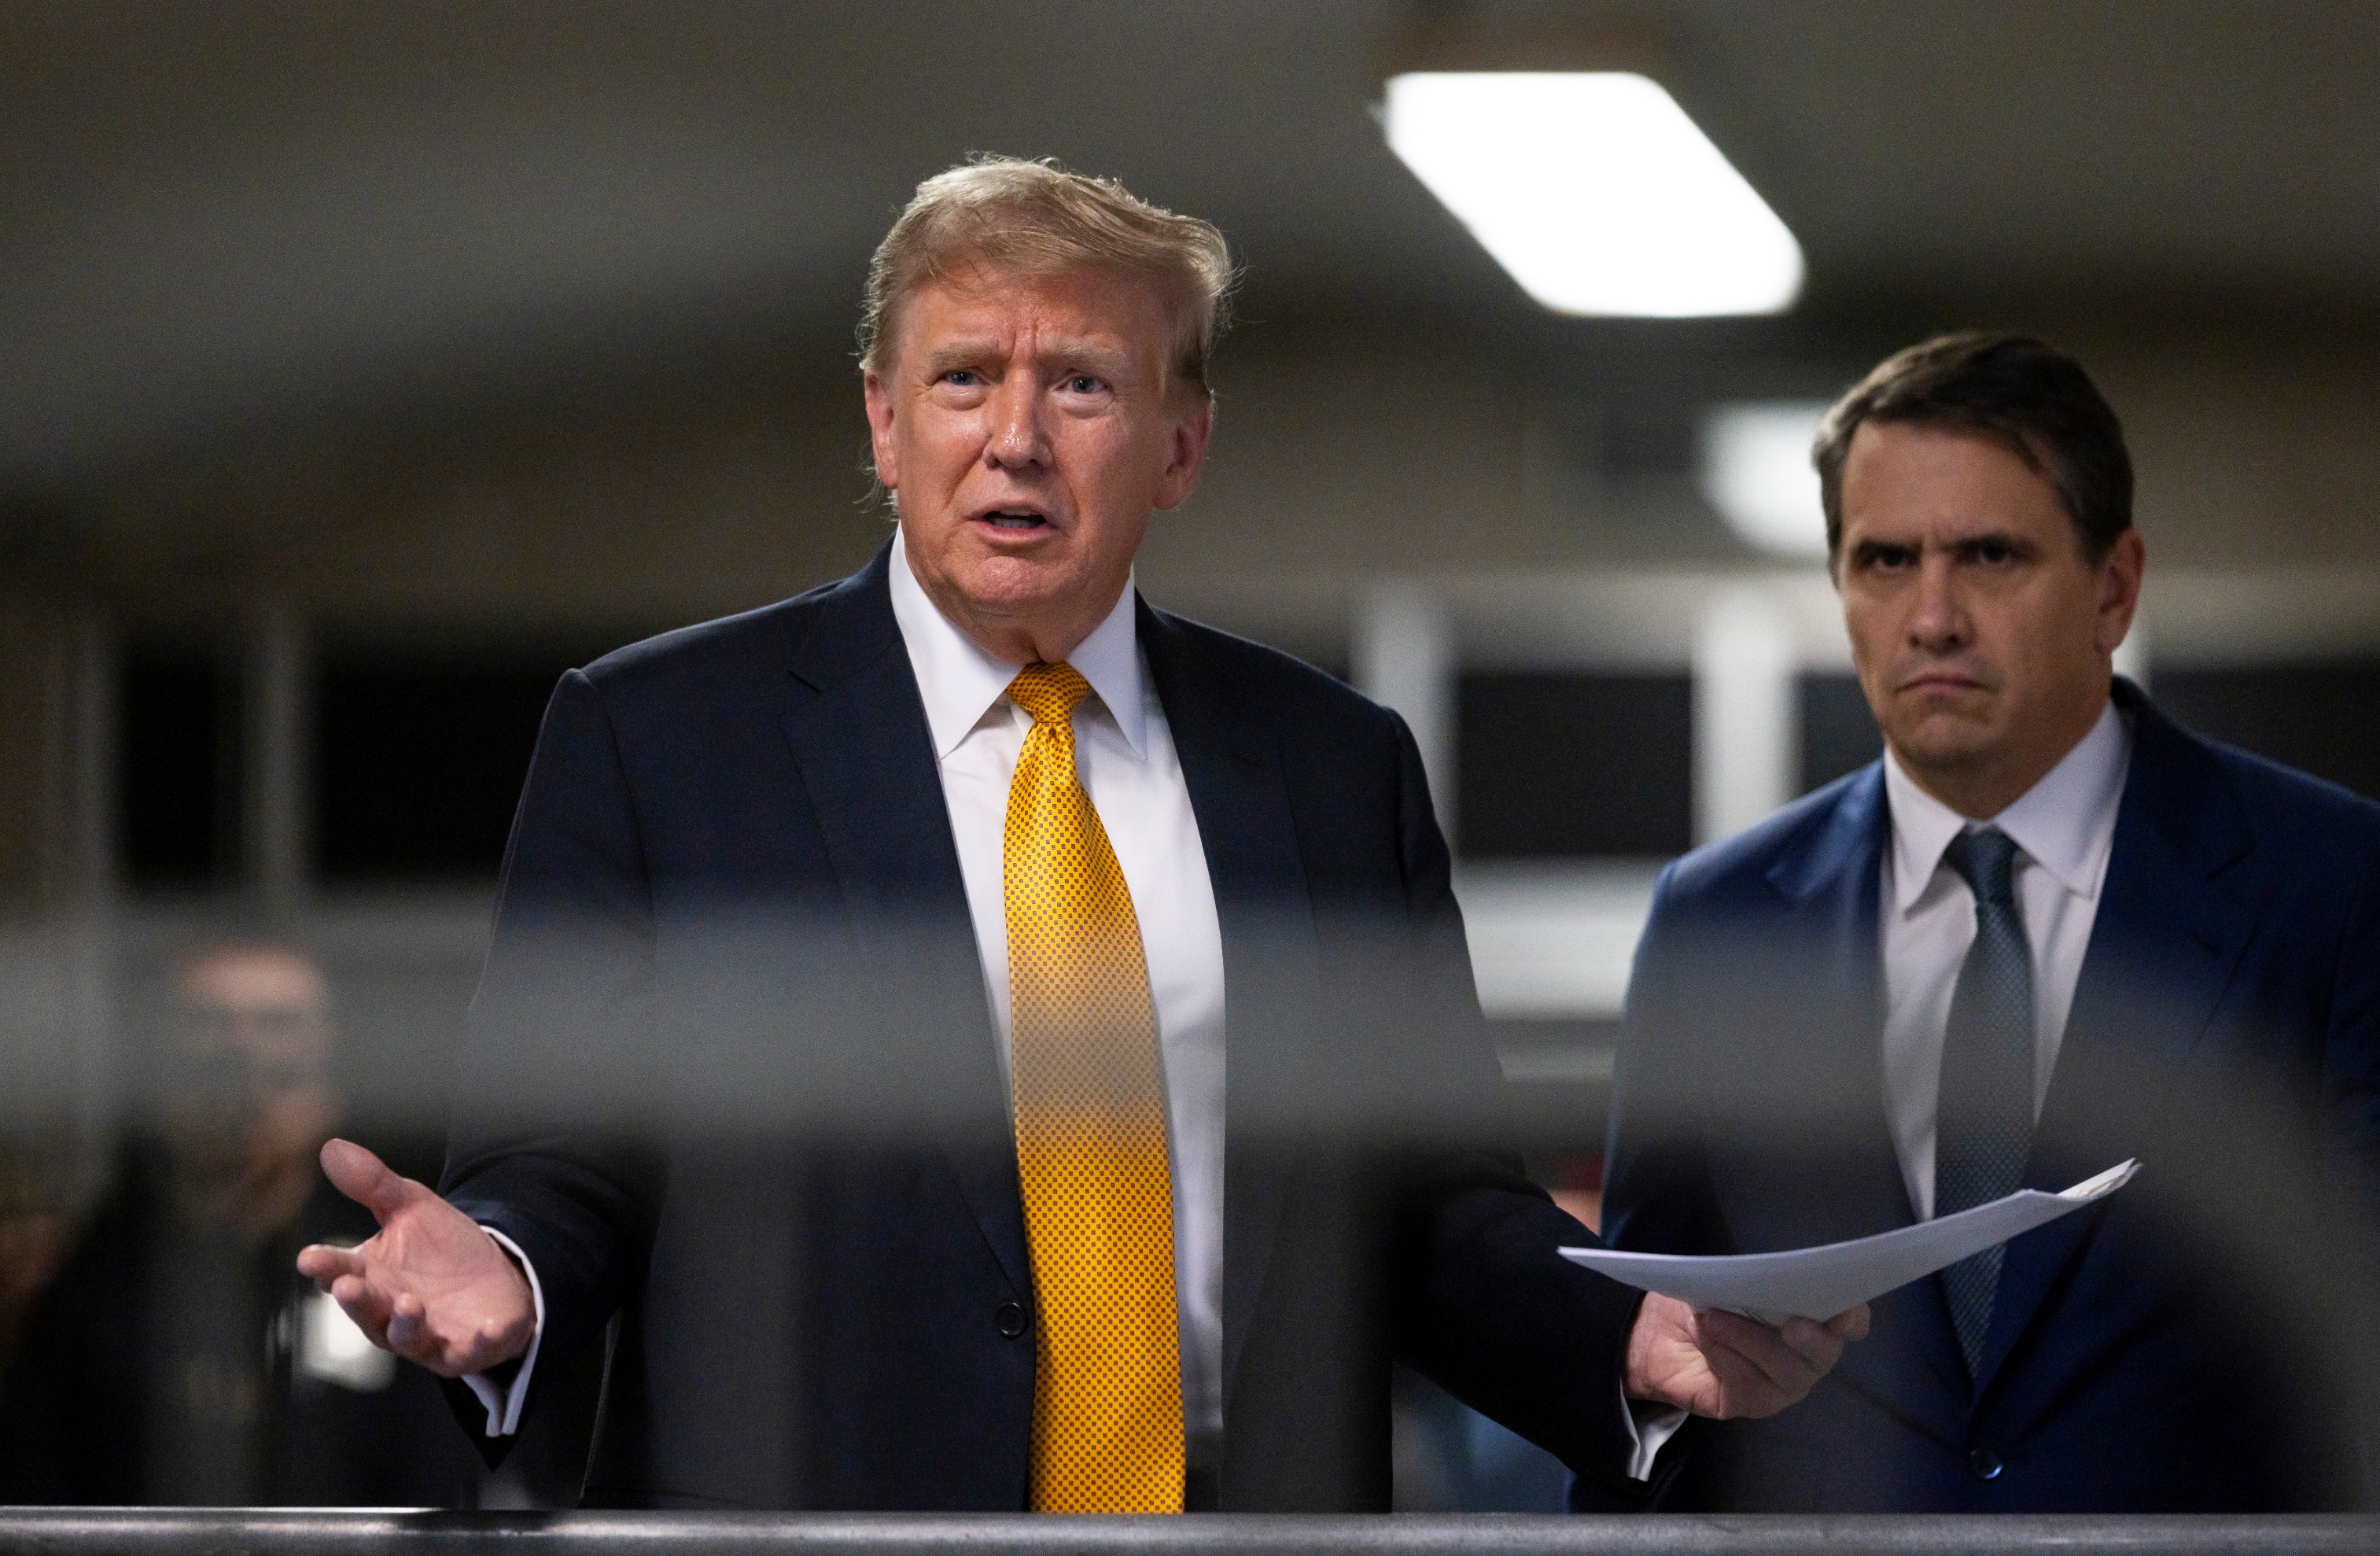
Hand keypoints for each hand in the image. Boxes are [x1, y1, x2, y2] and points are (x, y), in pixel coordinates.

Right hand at [294, 1138, 535, 1377]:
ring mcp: (427, 1336)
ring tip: (409, 1302)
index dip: (325, 1266)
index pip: (340, 1272)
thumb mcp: (412, 1208)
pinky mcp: (466, 1350)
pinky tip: (485, 1329)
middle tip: (347, 1285)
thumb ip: (373, 1184)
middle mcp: (391, 1313)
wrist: (497, 1277)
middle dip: (357, 1300)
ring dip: (406, 1323)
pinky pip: (470, 1352)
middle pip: (368, 1310)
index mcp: (372, 1277)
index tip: (310, 1257)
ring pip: (408, 1338)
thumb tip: (332, 1148)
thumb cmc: (442, 1248)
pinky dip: (477, 1343)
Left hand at [1623, 1294, 1868, 1419]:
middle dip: (1811, 1338)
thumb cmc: (1706, 1297)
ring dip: (1749, 1339)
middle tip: (1791, 1326)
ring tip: (1711, 1319)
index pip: (1850, 1322)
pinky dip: (1725, 1357)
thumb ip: (1759, 1277)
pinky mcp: (1753, 1403)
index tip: (1844, 1310)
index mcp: (1811, 1317)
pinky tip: (1705, 1338)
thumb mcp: (1729, 1277)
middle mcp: (1806, 1356)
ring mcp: (1783, 1385)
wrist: (1660, 1333)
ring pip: (1786, 1371)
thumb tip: (1769, 1269)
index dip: (1853, 1317)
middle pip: (1825, 1353)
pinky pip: (1750, 1387)